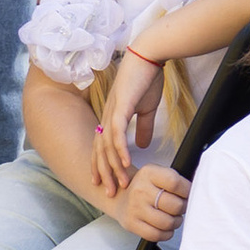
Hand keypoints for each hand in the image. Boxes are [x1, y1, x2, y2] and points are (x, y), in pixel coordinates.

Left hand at [92, 52, 165, 195]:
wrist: (148, 56)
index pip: (102, 147)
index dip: (102, 166)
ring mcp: (112, 112)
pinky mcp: (121, 106)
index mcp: (112, 118)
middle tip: (108, 193)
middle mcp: (107, 117)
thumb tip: (141, 146)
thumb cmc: (146, 79)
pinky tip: (125, 162)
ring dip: (112, 167)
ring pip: (107, 146)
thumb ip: (143, 128)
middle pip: (100, 151)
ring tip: (118, 183)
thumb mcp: (146, 109)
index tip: (106, 184)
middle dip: (104, 173)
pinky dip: (119, 149)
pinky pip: (117, 132)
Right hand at [110, 162, 187, 243]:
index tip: (187, 194)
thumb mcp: (156, 174)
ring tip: (174, 217)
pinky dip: (166, 233)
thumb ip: (174, 180)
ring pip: (167, 222)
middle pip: (175, 205)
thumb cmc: (145, 186)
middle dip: (183, 208)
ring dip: (176, 222)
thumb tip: (196, 190)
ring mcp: (134, 208)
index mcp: (148, 173)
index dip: (187, 191)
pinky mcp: (131, 224)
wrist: (119, 196)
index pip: (175, 183)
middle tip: (181, 207)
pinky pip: (156, 235)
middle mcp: (140, 190)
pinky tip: (166, 227)